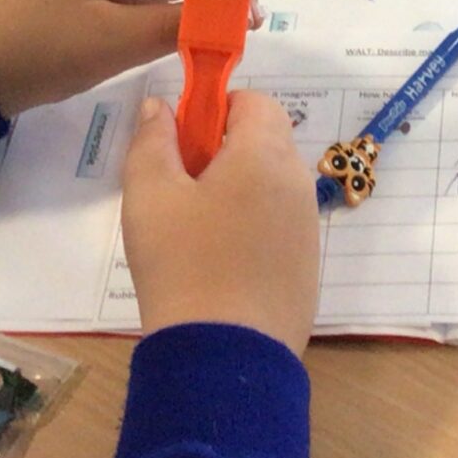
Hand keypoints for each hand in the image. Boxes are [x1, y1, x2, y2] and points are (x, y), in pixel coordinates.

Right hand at [118, 91, 320, 354]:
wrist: (224, 356)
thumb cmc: (183, 263)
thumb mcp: (149, 194)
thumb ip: (151, 140)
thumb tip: (160, 106)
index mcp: (266, 155)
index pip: (255, 101)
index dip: (216, 110)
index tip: (182, 142)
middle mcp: (298, 185)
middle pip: (266, 142)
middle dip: (224, 151)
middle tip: (180, 188)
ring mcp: (308, 230)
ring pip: (272, 187)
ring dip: (238, 192)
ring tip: (193, 232)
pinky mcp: (307, 269)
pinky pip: (279, 228)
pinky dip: (252, 231)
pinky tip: (218, 266)